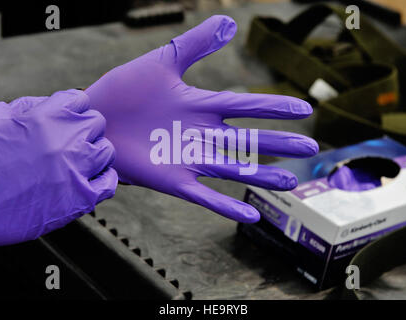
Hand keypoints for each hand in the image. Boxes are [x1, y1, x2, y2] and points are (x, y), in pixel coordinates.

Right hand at [0, 90, 116, 246]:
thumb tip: (44, 103)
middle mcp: (67, 140)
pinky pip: (109, 182)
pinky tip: (89, 181)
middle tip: (71, 144)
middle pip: (97, 123)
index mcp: (46, 117)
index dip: (73, 110)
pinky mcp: (82, 198)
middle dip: (85, 131)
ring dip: (95, 155)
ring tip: (78, 164)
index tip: (67, 121)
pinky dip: (102, 180)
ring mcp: (78, 169)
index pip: (80, 100)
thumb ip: (24, 108)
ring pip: (106, 151)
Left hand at [86, 16, 317, 222]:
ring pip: (234, 168)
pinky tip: (251, 216)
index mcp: (201, 106)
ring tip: (290, 183)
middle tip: (310, 149)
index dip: (274, 107)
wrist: (95, 120)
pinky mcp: (173, 180)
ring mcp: (189, 158)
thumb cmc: (125, 90)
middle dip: (279, 143)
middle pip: (248, 140)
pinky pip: (205, 196)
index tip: (305, 109)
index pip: (245, 106)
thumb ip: (196, 44)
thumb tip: (231, 22)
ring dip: (262, 176)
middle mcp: (201, 134)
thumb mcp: (164, 61)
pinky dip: (226, 206)